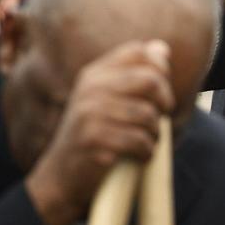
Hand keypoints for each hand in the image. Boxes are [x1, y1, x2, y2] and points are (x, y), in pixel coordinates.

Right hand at [25, 40, 174, 224]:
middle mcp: (90, 89)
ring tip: (145, 141)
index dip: (159, 67)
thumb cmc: (94, 135)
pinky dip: (147, 151)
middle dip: (164, 101)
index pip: (137, 51)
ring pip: (149, 114)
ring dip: (155, 133)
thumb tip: (163, 48)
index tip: (159, 90)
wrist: (60, 176)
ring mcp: (90, 114)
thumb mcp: (107, 99)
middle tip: (160, 117)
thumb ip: (135, 74)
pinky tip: (139, 156)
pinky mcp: (94, 140)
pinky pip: (140, 140)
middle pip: (150, 80)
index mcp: (94, 74)